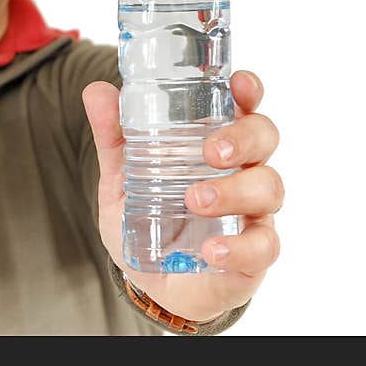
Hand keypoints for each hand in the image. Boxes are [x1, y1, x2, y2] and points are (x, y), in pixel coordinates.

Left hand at [82, 70, 281, 322]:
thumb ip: (114, 138)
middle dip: (244, 138)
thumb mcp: (122, 178)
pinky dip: (239, 247)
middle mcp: (241, 173)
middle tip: (211, 152)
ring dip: (233, 191)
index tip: (238, 84)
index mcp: (216, 145)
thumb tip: (96, 90)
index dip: (248, 91)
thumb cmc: (147, 220)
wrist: (150, 281)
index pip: (243, 108)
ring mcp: (252, 213)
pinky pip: (263, 247)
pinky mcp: (254, 255)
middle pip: (265, 139)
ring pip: (269, 188)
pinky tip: (212, 250)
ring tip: (194, 200)